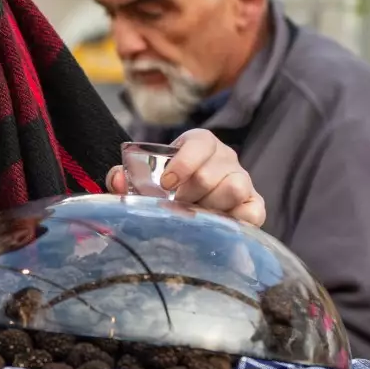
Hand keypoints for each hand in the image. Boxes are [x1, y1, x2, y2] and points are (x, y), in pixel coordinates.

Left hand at [108, 129, 265, 226]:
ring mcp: (243, 180)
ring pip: (234, 189)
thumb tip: (116, 179)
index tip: (166, 184)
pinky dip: (235, 221)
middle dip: (188, 195)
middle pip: (210, 174)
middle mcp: (225, 158)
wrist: (190, 206)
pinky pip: (253, 212)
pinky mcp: (254, 204)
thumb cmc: (166, 189)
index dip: (183, 164)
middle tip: (176, 206)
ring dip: (209, 207)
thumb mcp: (144, 179)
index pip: (200, 143)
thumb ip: (125, 177)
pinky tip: (216, 225)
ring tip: (196, 215)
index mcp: (200, 143)